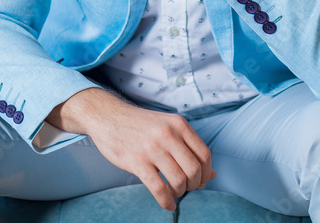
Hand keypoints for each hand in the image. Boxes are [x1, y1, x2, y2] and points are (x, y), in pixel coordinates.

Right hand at [47, 88, 215, 210]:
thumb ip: (188, 148)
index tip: (200, 180)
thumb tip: (211, 175)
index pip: (204, 154)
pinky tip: (167, 203)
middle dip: (194, 184)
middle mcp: (168, 135)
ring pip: (178, 180)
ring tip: (173, 192)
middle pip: (194, 169)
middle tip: (186, 187)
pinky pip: (158, 189)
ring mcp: (152, 148)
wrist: (107, 116)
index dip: (206, 172)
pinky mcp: (137, 161)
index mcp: (179, 125)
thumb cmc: (140, 125)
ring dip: (179, 192)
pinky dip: (166, 201)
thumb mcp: (167, 127)